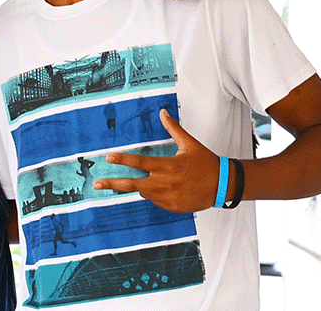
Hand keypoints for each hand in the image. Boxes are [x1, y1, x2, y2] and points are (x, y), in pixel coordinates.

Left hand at [94, 108, 221, 212]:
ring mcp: (168, 197)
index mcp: (167, 165)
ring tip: (156, 180)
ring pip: (145, 193)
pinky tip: (168, 189)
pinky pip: (157, 201)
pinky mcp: (173, 207)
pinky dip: (157, 195)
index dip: (122, 159)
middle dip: (113, 184)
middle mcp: (164, 182)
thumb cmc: (206, 162)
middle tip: (97, 184)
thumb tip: (163, 112)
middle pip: (133, 184)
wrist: (223, 184)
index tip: (108, 158)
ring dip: (143, 186)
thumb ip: (173, 128)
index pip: (139, 162)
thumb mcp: (189, 144)